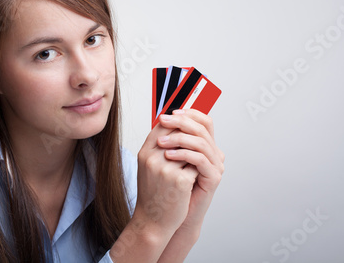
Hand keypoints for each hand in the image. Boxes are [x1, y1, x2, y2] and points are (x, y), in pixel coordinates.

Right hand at [132, 118, 199, 237]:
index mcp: (145, 153)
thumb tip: (176, 126)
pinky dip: (198, 168)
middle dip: (190, 135)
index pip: (163, 124)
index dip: (177, 122)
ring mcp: (166, 169)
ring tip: (194, 161)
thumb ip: (158, 147)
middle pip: (179, 132)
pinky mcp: (180, 181)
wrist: (152, 221)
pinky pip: (197, 165)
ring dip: (196, 152)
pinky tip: (195, 177)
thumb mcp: (148, 166)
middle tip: (198, 139)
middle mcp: (153, 159)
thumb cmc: (152, 193)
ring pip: (190, 148)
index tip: (186, 125)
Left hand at [157, 109, 224, 237]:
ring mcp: (215, 165)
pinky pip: (200, 159)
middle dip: (180, 122)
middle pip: (202, 128)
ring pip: (201, 142)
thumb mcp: (166, 157)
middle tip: (163, 121)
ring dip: (179, 138)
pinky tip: (168, 155)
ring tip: (161, 142)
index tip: (169, 112)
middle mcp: (213, 152)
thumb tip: (160, 118)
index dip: (188, 113)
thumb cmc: (168, 186)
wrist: (170, 214)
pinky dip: (183, 154)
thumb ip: (168, 139)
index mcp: (204, 145)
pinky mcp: (213, 177)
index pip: (203, 121)